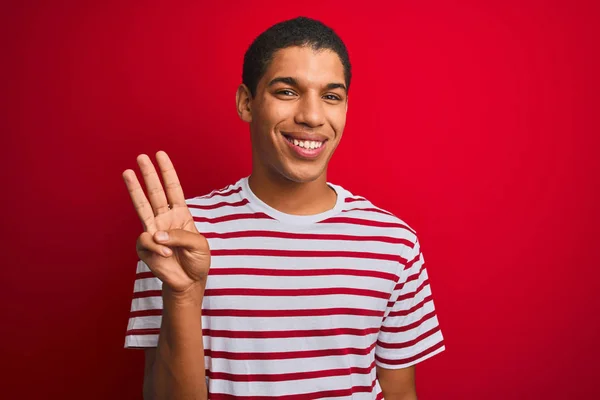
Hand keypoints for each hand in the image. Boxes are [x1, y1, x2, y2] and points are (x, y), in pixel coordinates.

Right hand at [122, 151, 209, 293]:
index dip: (168, 172)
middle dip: (149, 174)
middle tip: (141, 156)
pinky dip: (158, 247)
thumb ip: (180, 236)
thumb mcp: (199, 245)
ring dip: (135, 189)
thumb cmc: (197, 261)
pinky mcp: (145, 247)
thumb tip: (156, 233)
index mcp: (181, 214)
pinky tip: (166, 254)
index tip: (161, 155)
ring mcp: (153, 231)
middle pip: (155, 193)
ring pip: (141, 206)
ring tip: (127, 172)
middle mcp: (165, 219)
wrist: (189, 283)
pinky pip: (147, 240)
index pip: (173, 189)